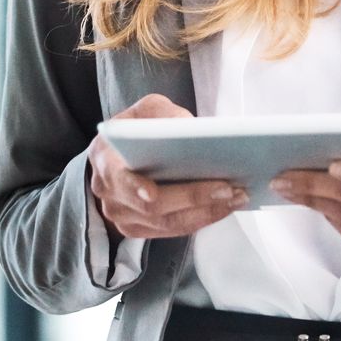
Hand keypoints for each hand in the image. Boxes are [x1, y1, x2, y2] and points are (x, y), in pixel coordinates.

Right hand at [87, 93, 248, 238]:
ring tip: (237, 197)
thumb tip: (191, 131)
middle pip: (151, 208)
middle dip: (192, 198)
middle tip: (228, 188)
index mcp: (104, 157)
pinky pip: (173, 231)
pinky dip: (202, 219)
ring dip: (206, 212)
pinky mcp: (139, 229)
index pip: (118, 178)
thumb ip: (163, 115)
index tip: (153, 193)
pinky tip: (224, 206)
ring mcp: (121, 216)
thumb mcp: (148, 109)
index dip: (135, 188)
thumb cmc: (139, 128)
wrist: (124, 153)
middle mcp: (107, 192)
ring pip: (167, 224)